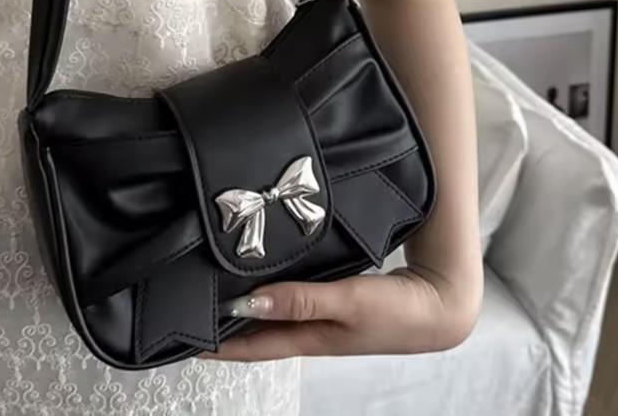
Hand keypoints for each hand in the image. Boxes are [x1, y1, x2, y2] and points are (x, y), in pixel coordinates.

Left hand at [199, 264, 480, 361]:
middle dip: (223, 323)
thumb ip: (300, 301)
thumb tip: (249, 303)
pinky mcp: (334, 299)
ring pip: (273, 311)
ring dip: (247, 304)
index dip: (213, 343)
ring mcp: (322, 316)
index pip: (249, 345)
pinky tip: (266, 272)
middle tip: (190, 303)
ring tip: (218, 285)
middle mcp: (309, 329)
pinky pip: (293, 295)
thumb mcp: (346, 303)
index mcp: (307, 338)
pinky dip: (273, 288)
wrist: (438, 305)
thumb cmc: (395, 312)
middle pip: (256, 330)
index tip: (179, 334)